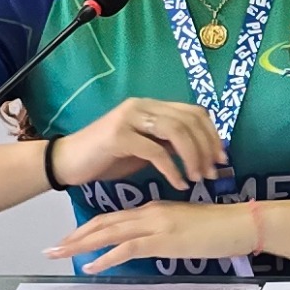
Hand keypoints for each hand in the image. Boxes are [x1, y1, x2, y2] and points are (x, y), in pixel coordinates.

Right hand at [48, 98, 226, 193]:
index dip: (212, 134)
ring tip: (197, 178)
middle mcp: (142, 106)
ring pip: (176, 132)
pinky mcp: (118, 136)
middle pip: (189, 120)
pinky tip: (178, 183)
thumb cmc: (106, 158)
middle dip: (206, 148)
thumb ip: (168, 145)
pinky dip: (172, 169)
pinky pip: (155, 151)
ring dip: (192, 157)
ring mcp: (129, 118)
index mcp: (151, 106)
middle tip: (212, 172)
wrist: (68, 162)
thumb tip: (201, 154)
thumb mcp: (144, 149)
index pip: (194, 112)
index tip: (221, 158)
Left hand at [49, 199, 260, 270]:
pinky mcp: (163, 240)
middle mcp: (149, 213)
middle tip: (52, 248)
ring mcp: (155, 225)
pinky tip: (91, 266)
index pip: (114, 218)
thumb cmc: (221, 227)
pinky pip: (127, 248)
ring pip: (108, 233)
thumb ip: (168, 230)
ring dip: (81, 245)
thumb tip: (155, 243)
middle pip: (103, 223)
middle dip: (74, 236)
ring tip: (59, 255)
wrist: (241, 223)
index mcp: (154, 209)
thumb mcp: (188, 225)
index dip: (89, 227)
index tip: (71, 238)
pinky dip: (106, 257)